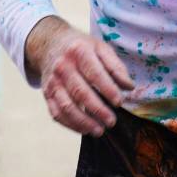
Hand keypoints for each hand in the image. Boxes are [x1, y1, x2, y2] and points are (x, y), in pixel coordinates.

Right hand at [26, 17, 134, 136]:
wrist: (50, 45)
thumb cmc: (81, 48)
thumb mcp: (100, 48)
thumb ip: (116, 67)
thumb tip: (129, 87)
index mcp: (79, 51)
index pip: (94, 73)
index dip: (107, 89)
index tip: (119, 103)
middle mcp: (63, 66)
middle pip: (80, 92)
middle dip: (97, 109)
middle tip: (112, 121)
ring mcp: (53, 81)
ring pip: (67, 106)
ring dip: (84, 122)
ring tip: (100, 130)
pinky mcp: (47, 94)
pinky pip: (57, 113)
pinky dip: (71, 125)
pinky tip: (85, 129)